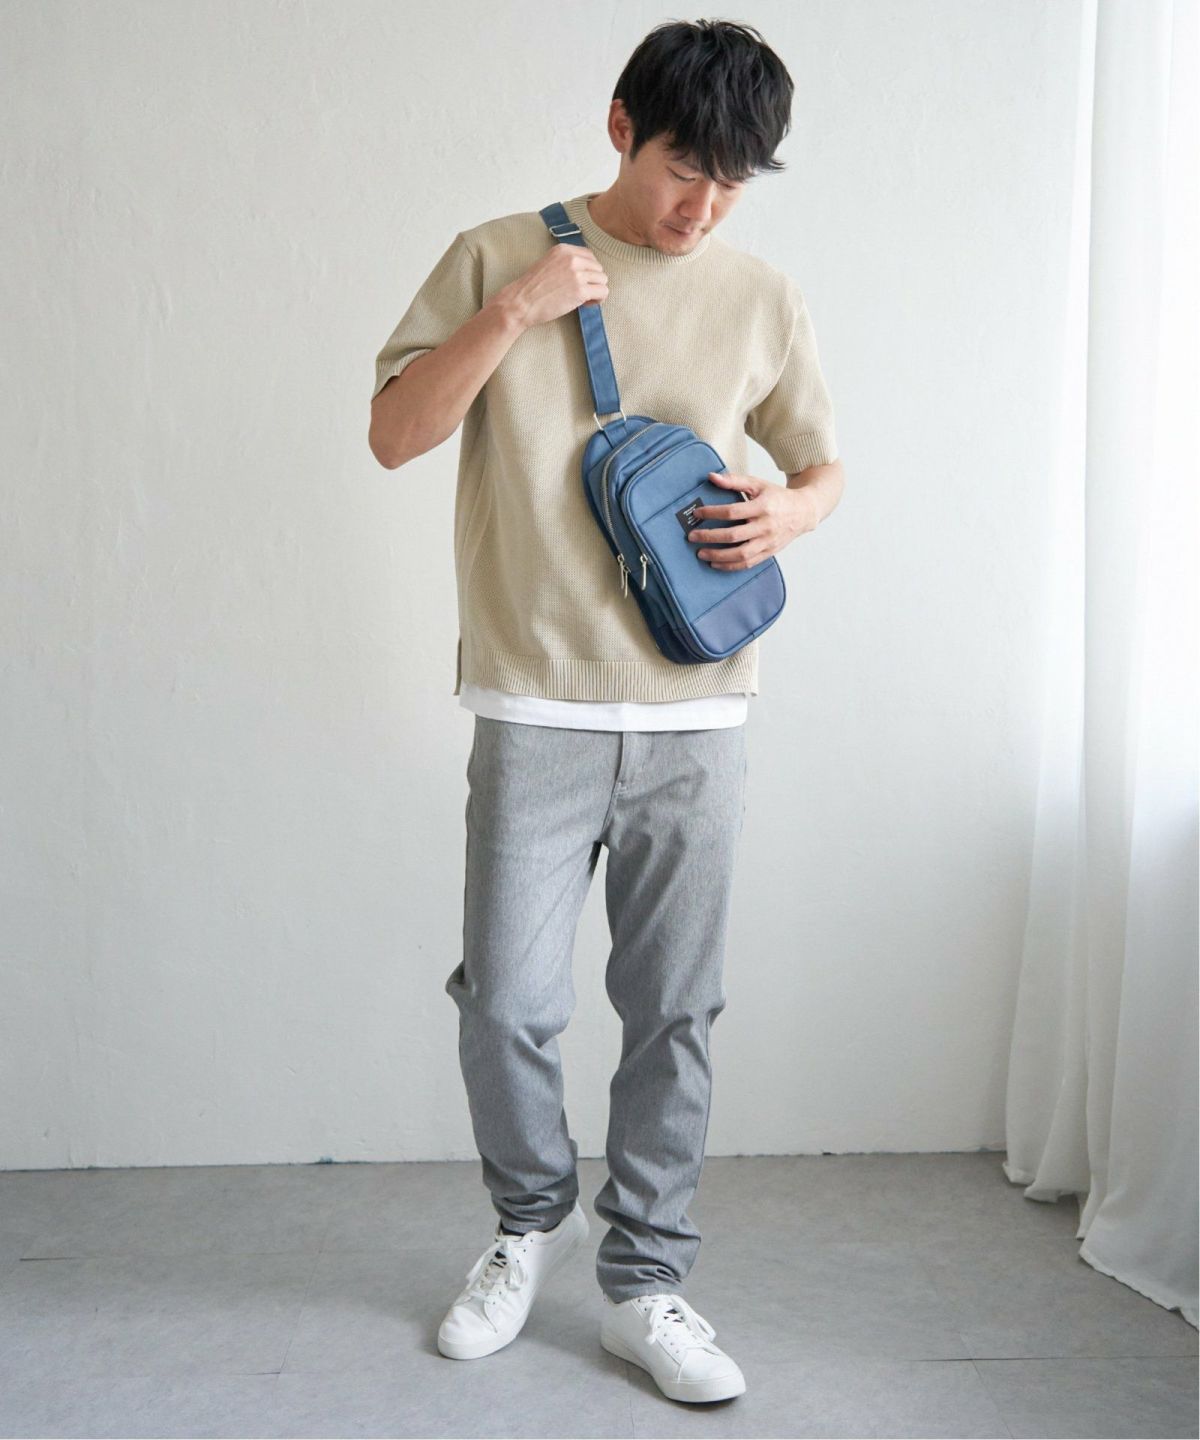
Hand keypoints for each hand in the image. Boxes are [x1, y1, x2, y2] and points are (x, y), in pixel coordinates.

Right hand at [500, 243, 608, 330]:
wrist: (521, 302)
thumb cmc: (532, 288)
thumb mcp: (548, 264)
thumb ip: (566, 262)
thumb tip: (586, 271)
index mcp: (564, 250)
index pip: (590, 256)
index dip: (588, 271)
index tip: (579, 281)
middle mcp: (572, 259)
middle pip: (598, 269)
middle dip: (592, 282)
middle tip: (580, 293)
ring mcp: (577, 274)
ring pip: (603, 280)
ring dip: (596, 291)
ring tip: (583, 299)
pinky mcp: (580, 291)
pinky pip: (603, 292)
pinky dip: (598, 300)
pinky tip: (586, 304)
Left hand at [686, 471, 819, 569]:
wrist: (803, 512)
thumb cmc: (777, 497)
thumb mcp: (758, 484)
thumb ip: (735, 481)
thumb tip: (712, 477)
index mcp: (763, 507)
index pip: (732, 512)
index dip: (712, 513)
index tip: (697, 513)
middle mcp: (766, 526)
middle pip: (734, 535)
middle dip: (710, 537)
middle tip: (692, 536)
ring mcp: (768, 542)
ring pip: (740, 554)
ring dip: (718, 556)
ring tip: (701, 553)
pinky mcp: (769, 553)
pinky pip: (748, 564)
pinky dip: (730, 566)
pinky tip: (716, 563)